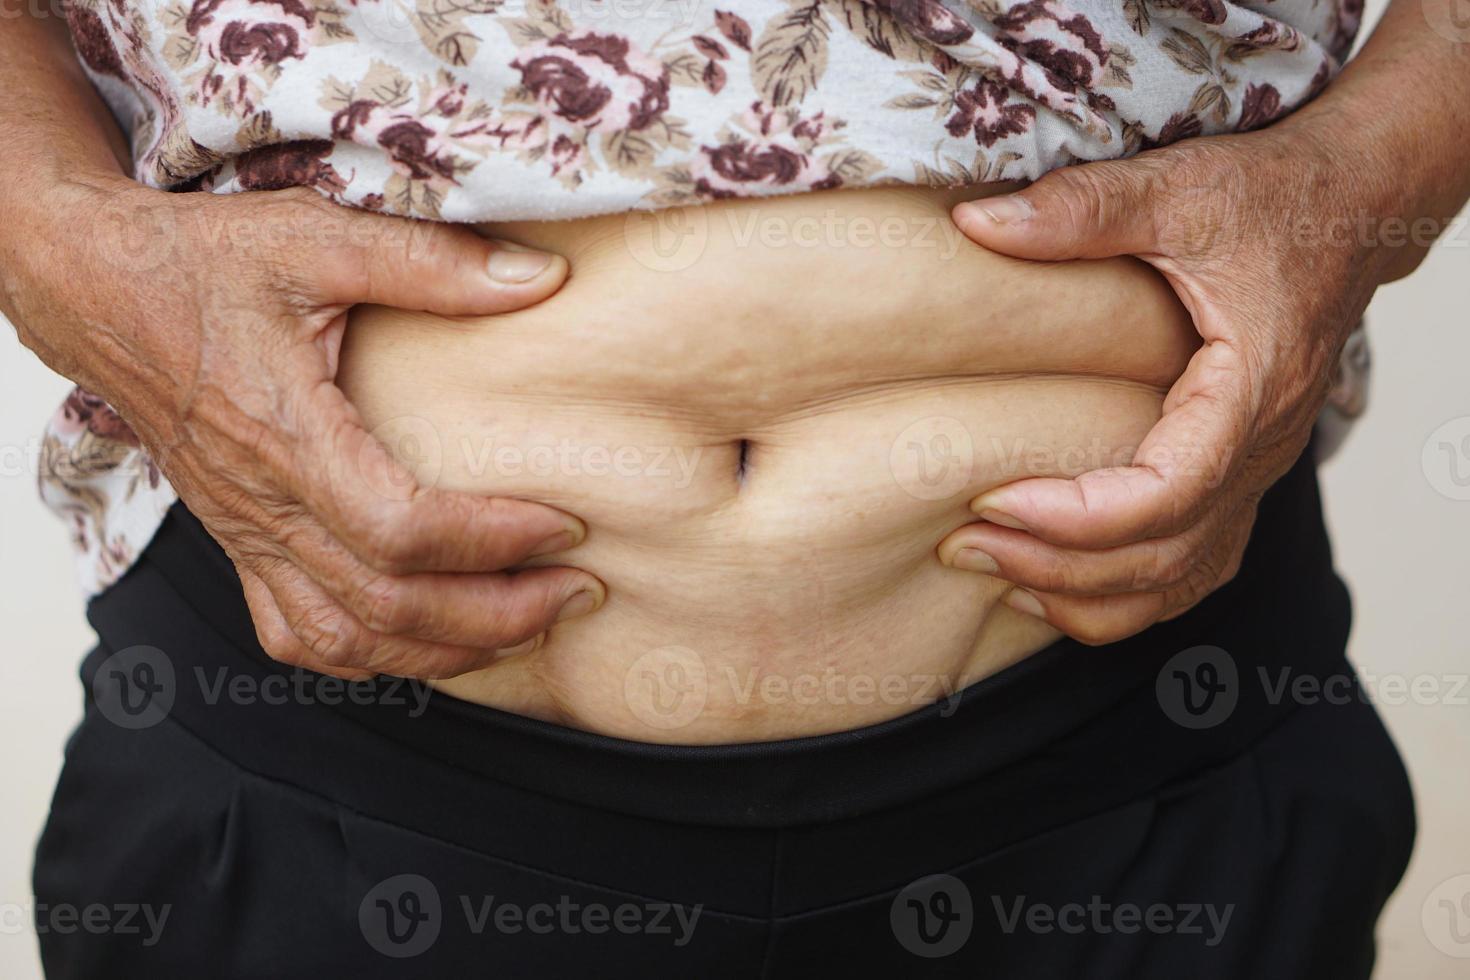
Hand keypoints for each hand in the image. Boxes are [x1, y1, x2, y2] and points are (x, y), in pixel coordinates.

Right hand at [6, 177, 603, 677]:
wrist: (99, 295)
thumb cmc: (204, 264)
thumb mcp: (316, 237)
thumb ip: (431, 263)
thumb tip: (544, 278)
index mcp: (285, 434)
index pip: (399, 528)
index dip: (492, 542)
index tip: (567, 525)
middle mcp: (263, 504)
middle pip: (387, 606)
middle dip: (497, 614)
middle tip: (578, 591)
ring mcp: (247, 536)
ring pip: (346, 642)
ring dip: (446, 651)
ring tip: (529, 628)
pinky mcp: (241, 544)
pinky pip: (298, 637)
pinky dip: (373, 659)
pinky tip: (433, 645)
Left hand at [935, 120, 1392, 644]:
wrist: (1352, 211)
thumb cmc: (1274, 200)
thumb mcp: (1179, 189)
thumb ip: (1082, 207)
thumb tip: (974, 220)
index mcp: (1250, 390)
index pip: (1167, 494)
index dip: (1075, 516)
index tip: (990, 499)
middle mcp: (1260, 450)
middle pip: (1163, 557)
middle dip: (1054, 562)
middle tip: (962, 544)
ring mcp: (1254, 474)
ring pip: (1178, 582)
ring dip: (1083, 593)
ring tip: (991, 569)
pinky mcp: (1235, 478)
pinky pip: (1187, 569)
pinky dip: (1120, 593)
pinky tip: (1047, 580)